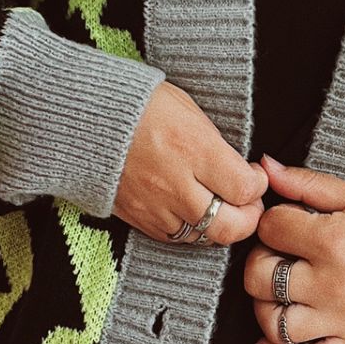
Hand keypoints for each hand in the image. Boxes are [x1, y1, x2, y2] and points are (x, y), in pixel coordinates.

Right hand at [114, 80, 267, 243]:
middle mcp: (175, 184)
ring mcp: (155, 206)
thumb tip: (240, 168)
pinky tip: (191, 210)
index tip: (253, 175)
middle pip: (229, 227)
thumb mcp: (188, 110)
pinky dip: (189, 229)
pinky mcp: (138, 218)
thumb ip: (216, 145)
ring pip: (203, 237)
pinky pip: (174, 238)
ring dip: (218, 225)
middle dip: (248, 219)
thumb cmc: (138, 105)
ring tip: (219, 205)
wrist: (86, 118)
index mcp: (193, 148)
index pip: (245, 188)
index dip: (258, 184)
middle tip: (248, 203)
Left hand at [243, 153, 344, 343]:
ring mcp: (340, 319)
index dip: (273, 220)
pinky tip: (270, 341)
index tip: (288, 221)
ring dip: (265, 306)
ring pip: (273, 323)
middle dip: (260, 260)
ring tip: (278, 290)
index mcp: (334, 241)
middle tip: (280, 253)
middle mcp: (332, 285)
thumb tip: (266, 167)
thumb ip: (308, 183)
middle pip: (259, 278)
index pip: (270, 229)